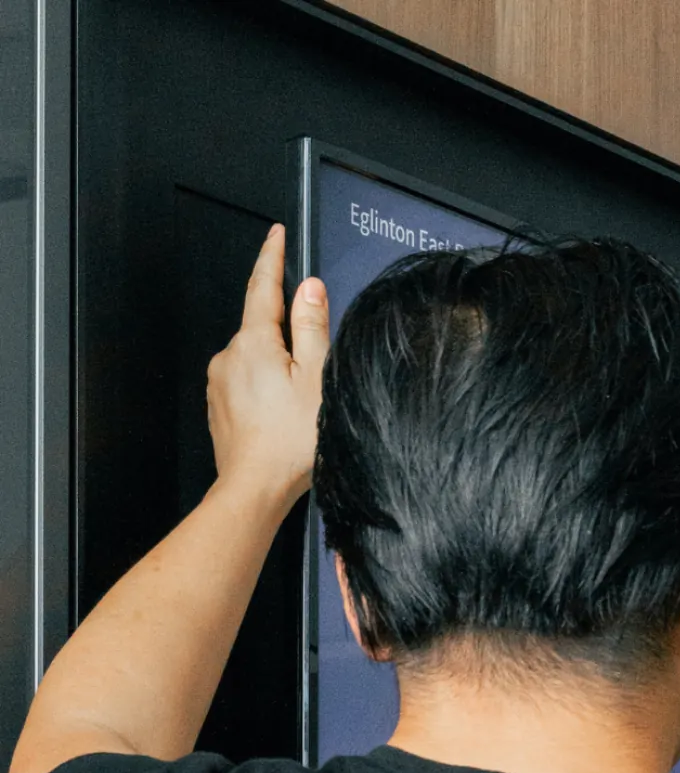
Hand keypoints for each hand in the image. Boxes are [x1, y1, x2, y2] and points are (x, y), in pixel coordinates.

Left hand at [206, 225, 328, 510]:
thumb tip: (311, 289)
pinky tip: (283, 416)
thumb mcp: (317, 379)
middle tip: (314, 365)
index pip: (263, 286)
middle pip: (262, 326)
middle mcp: (229, 354)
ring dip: (278, 367)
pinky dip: (266, 390)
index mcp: (255, 342)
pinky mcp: (219, 405)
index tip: (277, 234)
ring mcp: (220, 381)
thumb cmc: (291, 441)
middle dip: (287, 333)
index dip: (272, 257)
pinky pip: (246, 383)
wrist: (254, 488)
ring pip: (255, 357)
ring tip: (301, 403)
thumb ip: (313, 330)